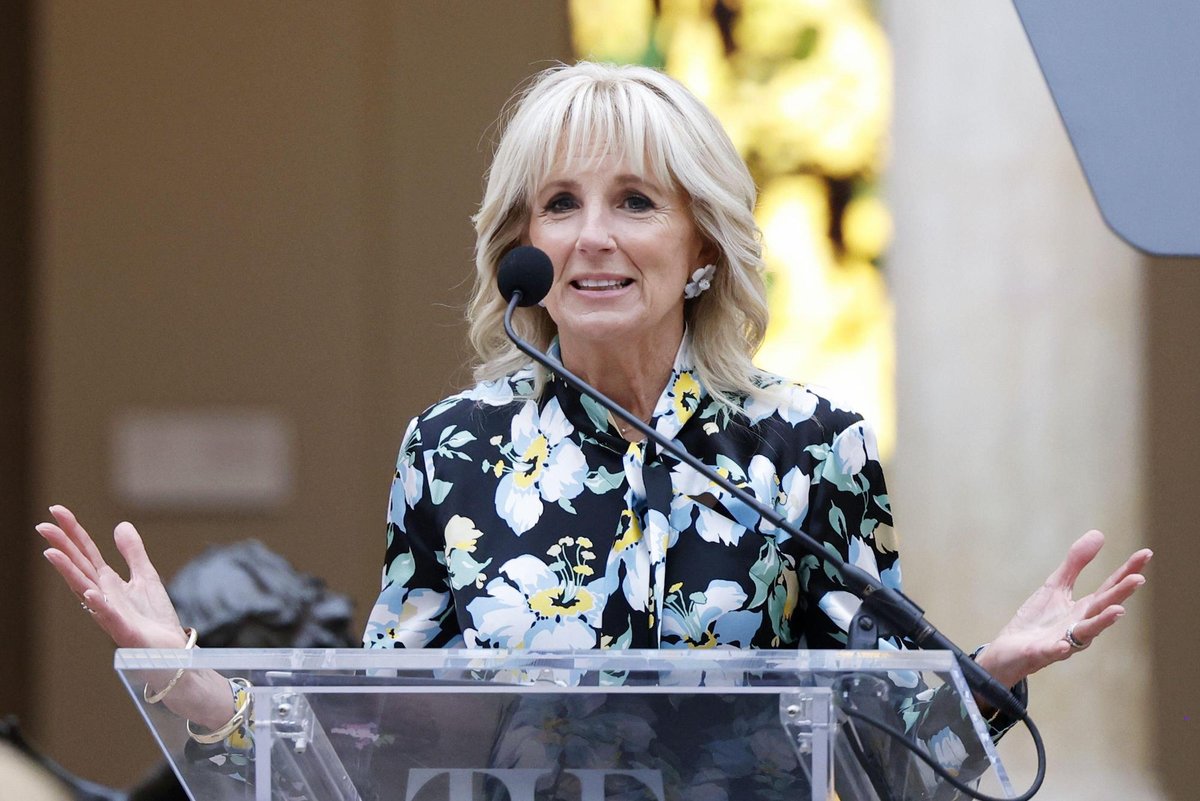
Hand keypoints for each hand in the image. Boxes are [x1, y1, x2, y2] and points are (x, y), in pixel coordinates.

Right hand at [37, 505, 188, 648]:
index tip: (57, 511)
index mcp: (108, 583)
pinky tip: (90, 593)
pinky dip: (99, 606)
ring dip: (69, 572)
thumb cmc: (153, 619)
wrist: (170, 652)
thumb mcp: (146, 577)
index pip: (86, 553)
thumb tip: (120, 524)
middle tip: (42, 526)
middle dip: (62, 547)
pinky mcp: (125, 632)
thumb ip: (133, 553)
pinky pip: (110, 618)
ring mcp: (111, 614)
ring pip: (85, 590)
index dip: (73, 532)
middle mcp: (103, 597)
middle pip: (79, 567)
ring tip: (52, 553)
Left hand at [976, 530, 1150, 688]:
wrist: (1010, 650)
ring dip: (1102, 621)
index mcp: (1085, 609)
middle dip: (1120, 594)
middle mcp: (1081, 625)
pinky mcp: (1043, 653)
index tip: (1146, 554)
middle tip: (1139, 579)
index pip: (1110, 588)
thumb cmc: (1038, 620)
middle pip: (1103, 607)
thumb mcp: (1056, 586)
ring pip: (1086, 631)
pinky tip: (1062, 645)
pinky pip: (1053, 652)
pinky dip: (1059, 649)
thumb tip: (1099, 534)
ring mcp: (1064, 640)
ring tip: (1118, 610)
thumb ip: (1076, 564)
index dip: (1128, 571)